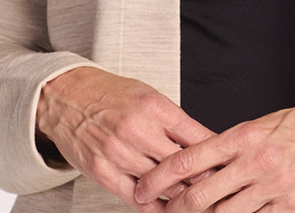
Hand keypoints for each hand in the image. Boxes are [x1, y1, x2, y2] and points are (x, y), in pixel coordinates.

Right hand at [36, 67, 213, 211]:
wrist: (68, 96)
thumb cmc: (112, 94)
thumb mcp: (149, 96)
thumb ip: (174, 121)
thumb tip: (205, 144)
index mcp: (155, 107)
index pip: (196, 137)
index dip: (215, 156)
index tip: (227, 165)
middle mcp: (138, 129)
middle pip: (182, 167)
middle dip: (203, 180)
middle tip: (217, 189)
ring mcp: (118, 153)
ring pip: (161, 186)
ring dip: (180, 197)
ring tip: (196, 202)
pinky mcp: (102, 172)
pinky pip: (135, 199)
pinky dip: (153, 206)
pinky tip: (165, 207)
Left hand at [134, 97, 294, 212]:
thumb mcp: (266, 124)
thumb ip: (235, 145)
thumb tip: (202, 162)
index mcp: (245, 134)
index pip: (190, 158)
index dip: (161, 177)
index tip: (144, 186)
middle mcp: (256, 161)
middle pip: (200, 196)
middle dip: (175, 209)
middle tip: (162, 211)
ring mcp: (274, 188)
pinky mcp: (290, 208)